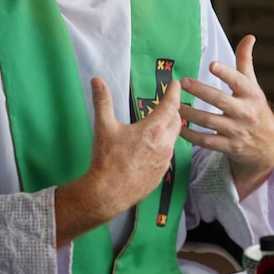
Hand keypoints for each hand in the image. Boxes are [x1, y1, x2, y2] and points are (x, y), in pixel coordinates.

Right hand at [55, 77, 181, 245]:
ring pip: (173, 138)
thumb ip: (102, 101)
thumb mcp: (104, 127)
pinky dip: (164, 145)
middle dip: (173, 110)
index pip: (170, 105)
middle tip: (167, 104)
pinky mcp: (162, 173)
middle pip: (176, 120)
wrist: (108, 193)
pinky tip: (153, 147)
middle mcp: (164, 143)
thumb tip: (97, 80)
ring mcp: (165, 160)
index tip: (175, 84)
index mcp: (153, 129)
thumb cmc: (106, 159)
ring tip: (160, 124)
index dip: (173, 93)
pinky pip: (167, 154)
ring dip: (169, 128)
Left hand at [179, 35, 273, 198]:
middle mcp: (245, 113)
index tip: (212, 65)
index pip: (239, 82)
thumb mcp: (254, 87)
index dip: (226, 73)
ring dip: (189, 113)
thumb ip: (246, 62)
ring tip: (173, 105)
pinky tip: (177, 126)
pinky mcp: (229, 147)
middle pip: (220, 100)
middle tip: (182, 82)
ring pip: (209, 121)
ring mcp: (237, 131)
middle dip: (200, 91)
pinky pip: (206, 140)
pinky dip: (190, 134)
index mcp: (252, 95)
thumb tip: (249, 37)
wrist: (268, 147)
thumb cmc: (256, 110)